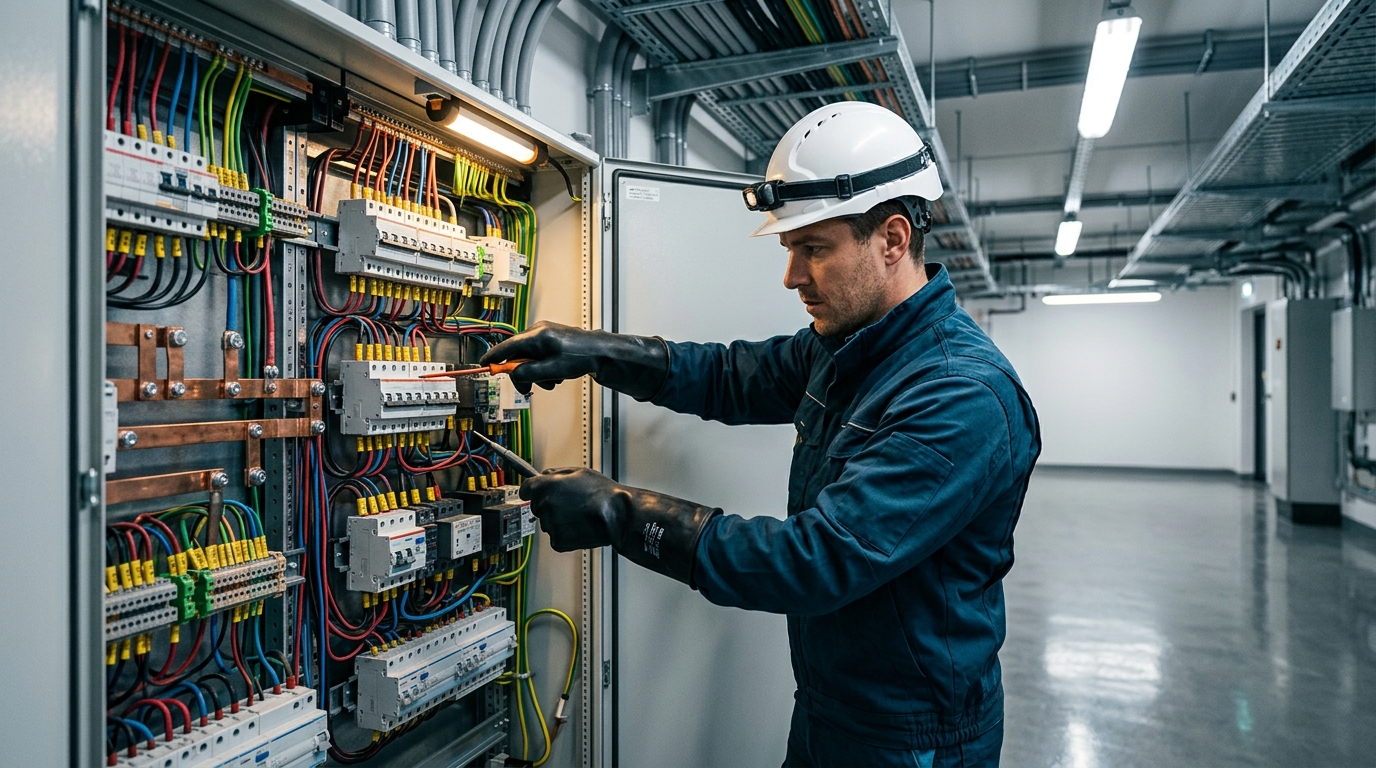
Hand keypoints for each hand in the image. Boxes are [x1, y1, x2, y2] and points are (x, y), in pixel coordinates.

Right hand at [479, 321, 668, 398]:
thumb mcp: (552, 370)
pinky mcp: (552, 340)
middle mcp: (539, 331)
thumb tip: (514, 375)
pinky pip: (539, 356)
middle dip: (524, 373)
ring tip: (552, 380)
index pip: (508, 346)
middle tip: (529, 388)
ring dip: (537, 373)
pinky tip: (557, 374)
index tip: (483, 364)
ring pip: (530, 358)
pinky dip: (544, 368)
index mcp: (537, 335)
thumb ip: (530, 372)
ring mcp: (546, 334)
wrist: (602, 353)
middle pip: (518, 354)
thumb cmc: (582, 357)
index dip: (494, 357)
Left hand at [519, 467, 721, 584]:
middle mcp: (544, 506)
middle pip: (537, 506)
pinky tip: (579, 526)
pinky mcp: (558, 542)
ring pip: (548, 522)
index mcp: (545, 487)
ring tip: (578, 514)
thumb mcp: (578, 471)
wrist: (617, 515)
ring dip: (558, 519)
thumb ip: (556, 473)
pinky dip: (565, 534)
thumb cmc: (602, 493)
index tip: (533, 492)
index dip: (531, 490)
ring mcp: (550, 525)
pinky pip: (557, 537)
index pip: (526, 489)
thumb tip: (544, 474)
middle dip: (549, 504)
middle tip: (568, 503)